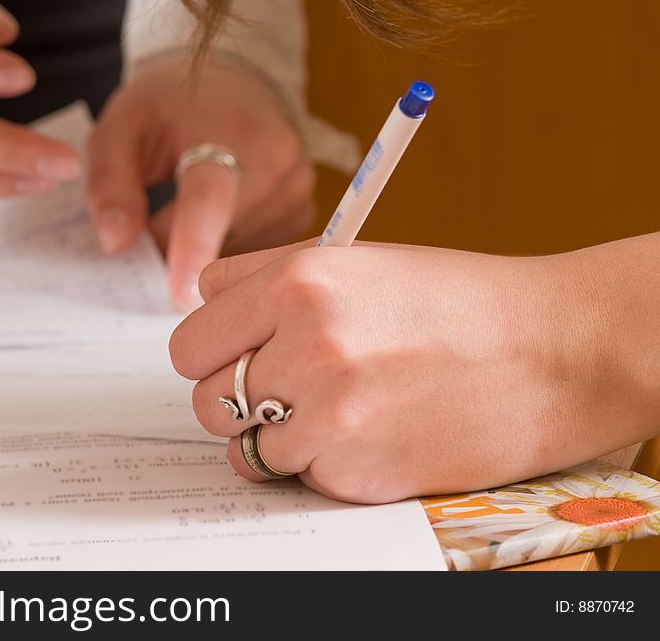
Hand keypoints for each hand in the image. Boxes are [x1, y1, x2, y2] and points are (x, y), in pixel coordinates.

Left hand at [88, 59, 314, 311]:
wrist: (233, 84)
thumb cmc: (171, 105)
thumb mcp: (122, 127)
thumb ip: (110, 183)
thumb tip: (117, 244)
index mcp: (229, 132)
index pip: (210, 199)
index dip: (192, 247)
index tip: (179, 295)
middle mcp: (276, 163)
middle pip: (218, 240)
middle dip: (175, 254)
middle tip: (148, 235)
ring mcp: (297, 192)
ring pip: (237, 257)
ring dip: (202, 256)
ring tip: (186, 213)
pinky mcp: (303, 216)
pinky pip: (255, 257)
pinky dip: (226, 252)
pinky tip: (217, 221)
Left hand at [169, 239, 659, 503]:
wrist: (551, 352)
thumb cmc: (456, 302)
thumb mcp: (357, 262)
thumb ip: (266, 277)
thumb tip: (202, 299)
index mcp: (299, 283)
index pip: (190, 340)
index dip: (208, 353)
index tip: (231, 358)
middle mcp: (307, 348)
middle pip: (203, 398)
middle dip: (232, 398)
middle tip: (278, 390)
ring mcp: (332, 417)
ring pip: (244, 447)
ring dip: (273, 437)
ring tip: (328, 413)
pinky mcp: (359, 473)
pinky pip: (297, 478)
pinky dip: (319, 465)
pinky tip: (366, 435)